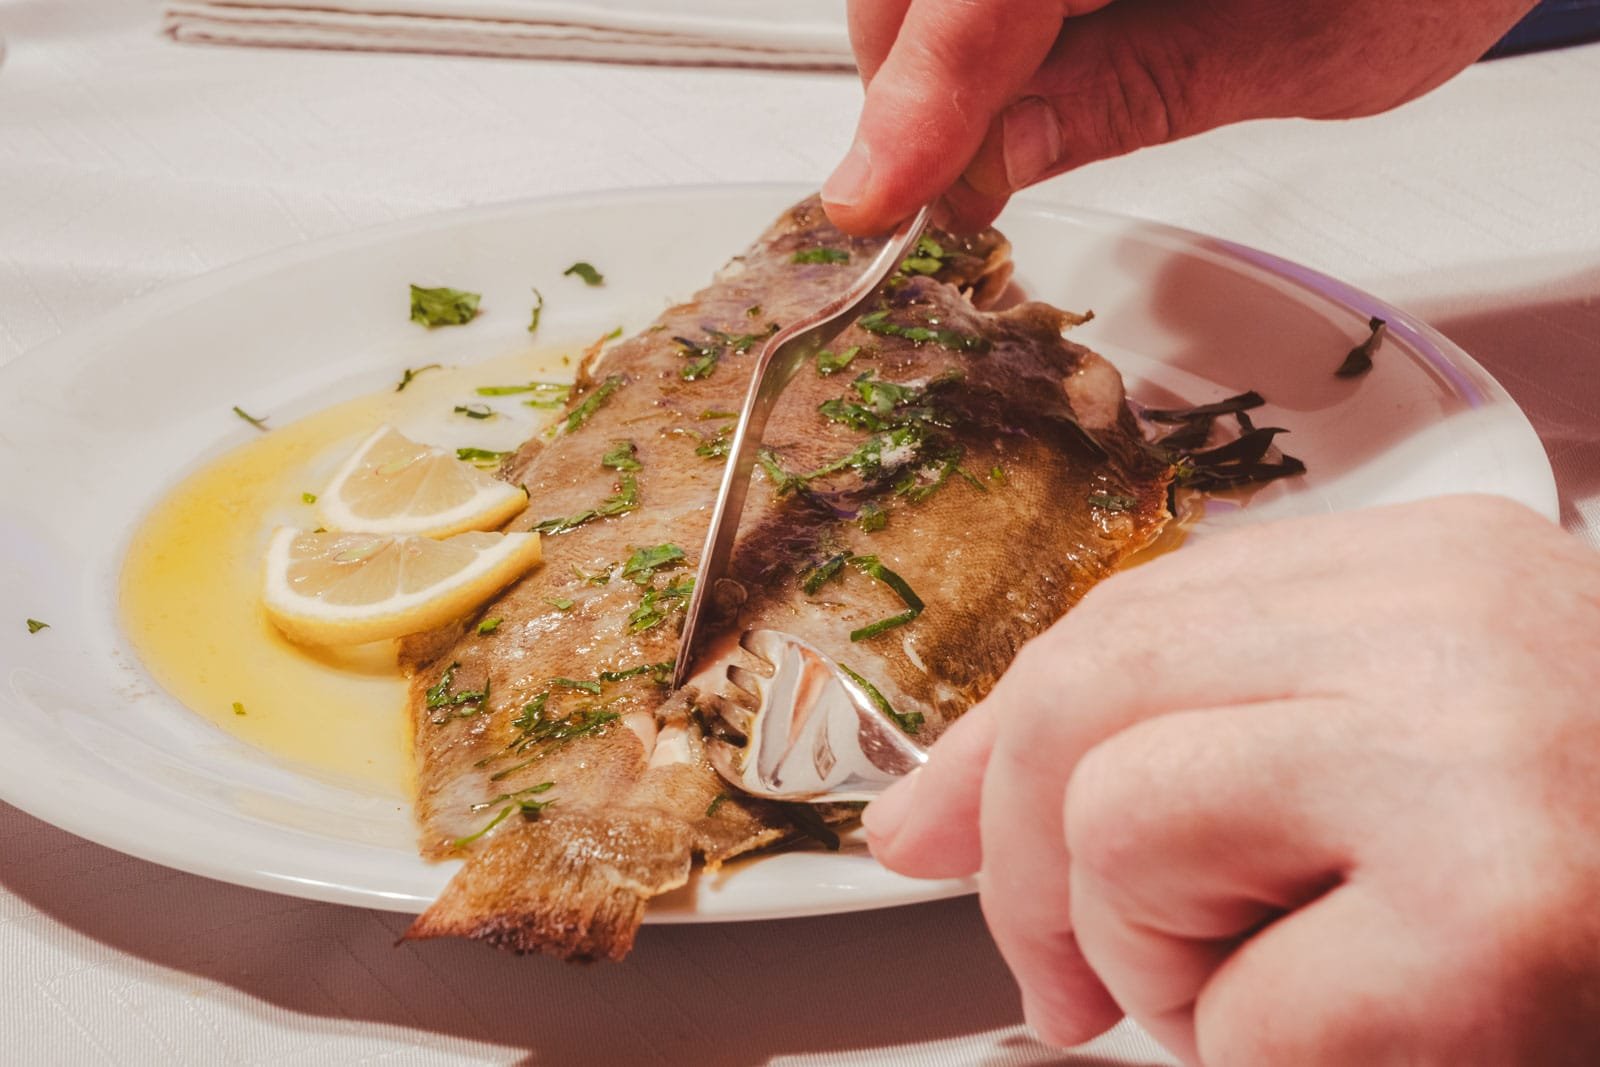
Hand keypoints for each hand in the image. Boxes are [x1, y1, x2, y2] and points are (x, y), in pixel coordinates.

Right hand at [824, 0, 1537, 232]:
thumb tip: (989, 163)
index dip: (916, 100)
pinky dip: (972, 22)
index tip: (873, 199)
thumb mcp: (1310, 45)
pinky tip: (1016, 70)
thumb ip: (1132, 93)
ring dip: (934, 53)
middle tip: (947, 194)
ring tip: (988, 139)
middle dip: (911, 85)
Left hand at [863, 494, 1599, 1063]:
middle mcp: (1455, 625)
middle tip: (1066, 985)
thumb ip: (1187, 740)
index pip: (1128, 617)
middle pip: (1091, 697)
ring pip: (1126, 833)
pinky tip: (1384, 1049)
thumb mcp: (1391, 750)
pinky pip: (1243, 1011)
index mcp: (1430, 568)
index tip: (921, 834)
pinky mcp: (1500, 919)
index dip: (994, 740)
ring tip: (1289, 1003)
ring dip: (1157, 967)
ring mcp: (1478, 758)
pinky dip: (1264, 1060)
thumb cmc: (1577, 872)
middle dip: (1028, 868)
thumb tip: (925, 821)